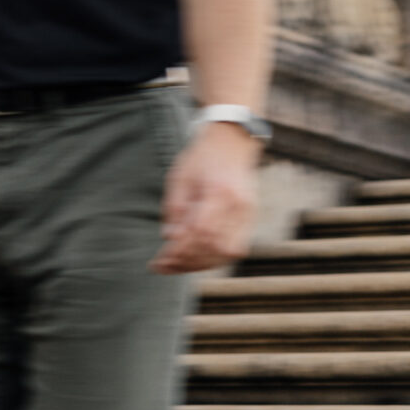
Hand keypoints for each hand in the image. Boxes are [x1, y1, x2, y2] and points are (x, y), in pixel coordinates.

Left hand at [152, 124, 257, 274]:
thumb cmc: (201, 158)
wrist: (231, 142)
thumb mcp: (179, 176)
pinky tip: (196, 259)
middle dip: (185, 262)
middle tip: (162, 266)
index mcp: (219, 192)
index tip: (159, 260)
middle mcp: (238, 206)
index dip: (179, 250)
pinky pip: (235, 249)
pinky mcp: (250, 218)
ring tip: (175, 266)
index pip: (200, 231)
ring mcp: (248, 213)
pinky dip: (214, 258)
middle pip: (213, 247)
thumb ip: (174, 208)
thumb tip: (169, 239)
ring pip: (225, 253)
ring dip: (199, 264)